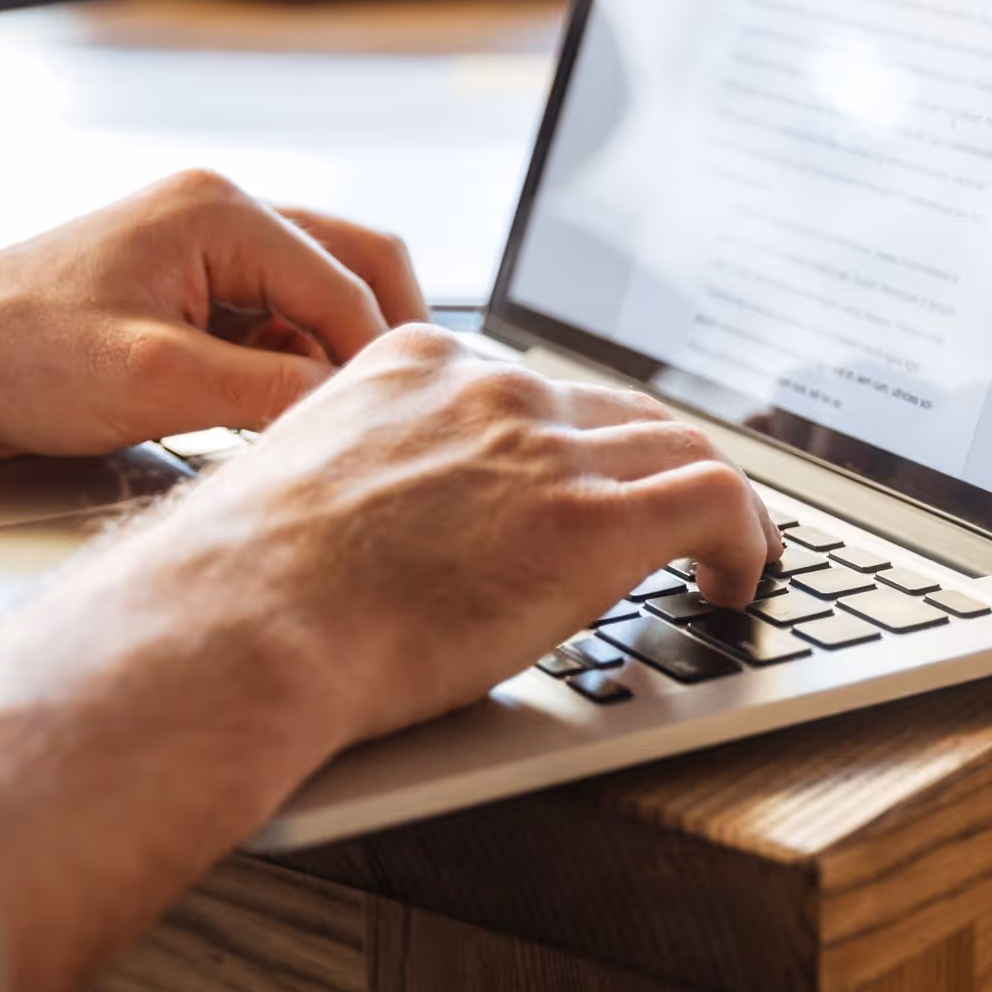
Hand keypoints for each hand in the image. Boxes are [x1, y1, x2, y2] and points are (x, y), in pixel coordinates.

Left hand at [0, 169, 429, 457]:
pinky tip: (272, 420)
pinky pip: (271, 325)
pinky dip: (287, 371)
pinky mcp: (185, 292)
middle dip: (378, 342)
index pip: (347, 282)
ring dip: (329, 360)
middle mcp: (219, 214)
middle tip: (394, 417)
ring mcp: (202, 250)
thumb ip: (266, 393)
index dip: (376, 360)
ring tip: (323, 427)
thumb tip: (350, 409)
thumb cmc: (15, 356)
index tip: (386, 428)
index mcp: (219, 210)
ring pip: (316, 300)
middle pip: (353, 267)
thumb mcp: (154, 384)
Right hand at [82, 323, 784, 745]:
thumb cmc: (245, 594)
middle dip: (658, 471)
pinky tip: (736, 584)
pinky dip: (749, 539)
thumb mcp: (305, 494)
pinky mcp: (594, 519)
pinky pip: (721, 500)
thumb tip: (381, 544)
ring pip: (685, 448)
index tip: (594, 485)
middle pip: (623, 413)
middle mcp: (492, 388)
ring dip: (718, 507)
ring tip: (728, 559)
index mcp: (415, 367)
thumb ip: (367, 486)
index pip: (537, 388)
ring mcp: (547, 447)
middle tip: (680, 528)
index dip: (582, 445)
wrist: (242, 625)